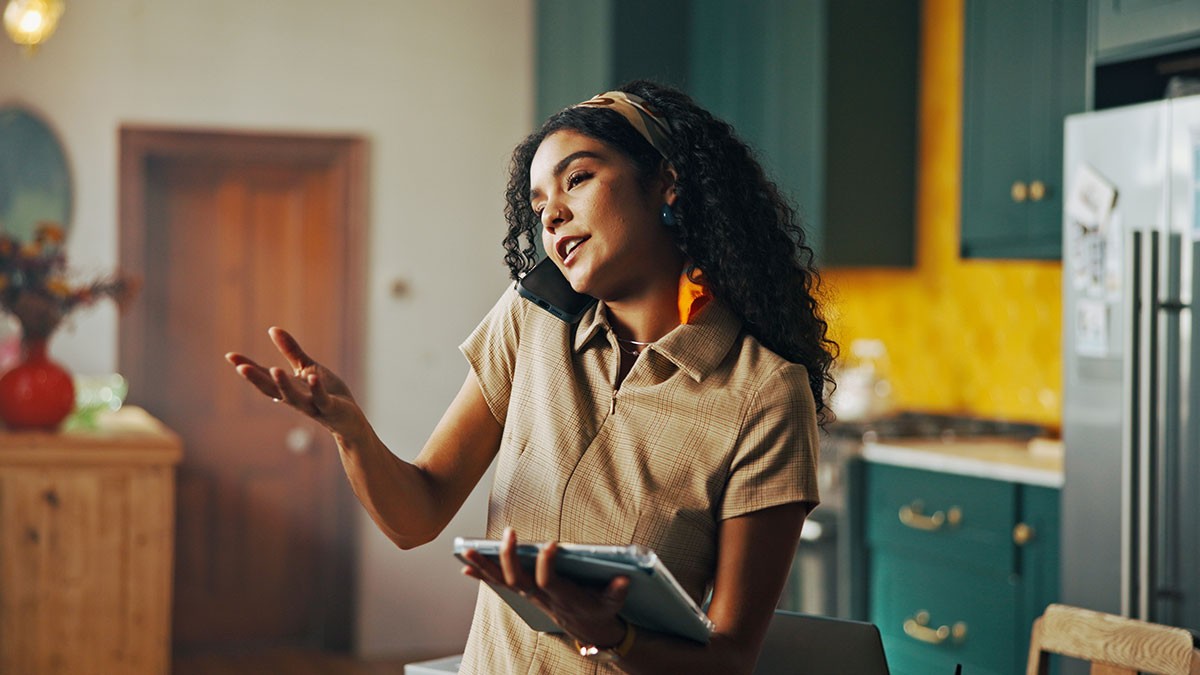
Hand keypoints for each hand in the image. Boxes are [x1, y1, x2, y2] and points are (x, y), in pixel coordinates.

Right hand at [225, 327, 363, 436]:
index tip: (230, 355)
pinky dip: (317, 390)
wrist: (349, 419)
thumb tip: (272, 329)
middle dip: (256, 379)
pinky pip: (322, 399)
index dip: (248, 367)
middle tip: (240, 367)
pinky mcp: (330, 408)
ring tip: (275, 369)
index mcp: (288, 388)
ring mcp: (312, 405)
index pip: (264, 377)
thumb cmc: (326, 392)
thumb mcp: (307, 368)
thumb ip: (291, 351)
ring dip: (284, 385)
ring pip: (294, 398)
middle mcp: (296, 398)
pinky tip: (313, 378)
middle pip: (272, 390)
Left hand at [460, 527, 631, 647]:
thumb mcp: (615, 602)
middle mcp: (541, 598)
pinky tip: (465, 566)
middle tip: (508, 533)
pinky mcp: (524, 593)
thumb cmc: (601, 609)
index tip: (550, 543)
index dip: (547, 564)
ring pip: (503, 581)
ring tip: (468, 551)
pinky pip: (499, 584)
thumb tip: (624, 579)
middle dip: (510, 557)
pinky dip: (481, 575)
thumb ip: (617, 591)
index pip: (548, 581)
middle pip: (519, 580)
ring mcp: (530, 596)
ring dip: (485, 566)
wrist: (589, 629)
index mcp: (563, 596)